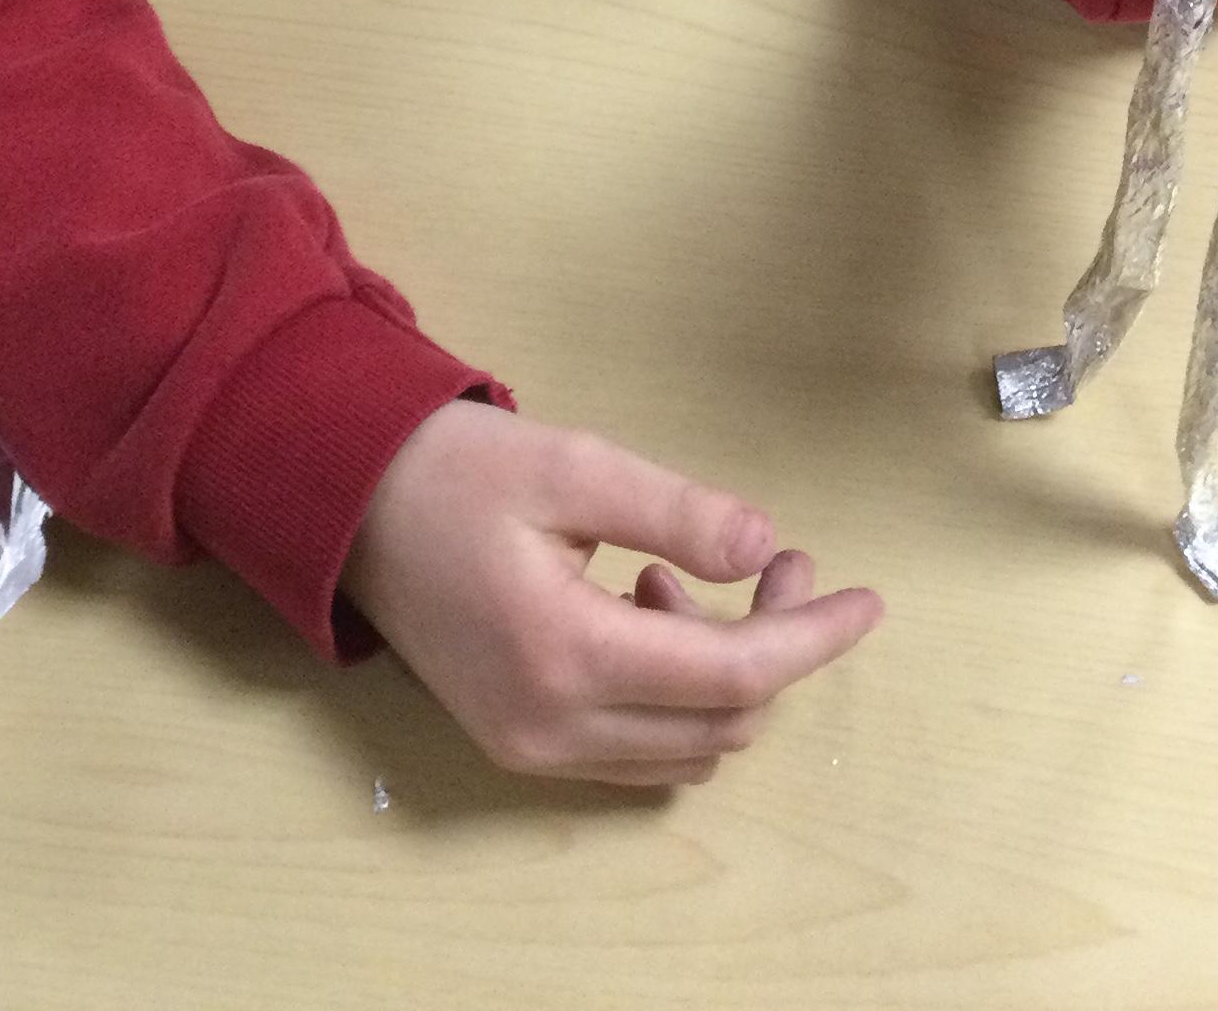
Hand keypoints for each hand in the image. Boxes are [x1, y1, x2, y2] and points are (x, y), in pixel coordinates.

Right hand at [340, 399, 881, 788]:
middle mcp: (551, 726)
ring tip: (693, 575)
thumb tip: (766, 549)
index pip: (730, 675)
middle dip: (772, 647)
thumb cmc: (457, 470)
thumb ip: (675, 511)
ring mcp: (531, 748)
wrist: (350, 504)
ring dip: (723, 676)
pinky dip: (672, 696)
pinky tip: (648, 608)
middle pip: (718, 724)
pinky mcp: (519, 745)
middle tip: (778, 561)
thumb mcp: (573, 467)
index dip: (810, 639)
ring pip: (683, 750)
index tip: (866, 601)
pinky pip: (636, 752)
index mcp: (566, 652)